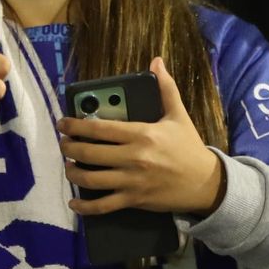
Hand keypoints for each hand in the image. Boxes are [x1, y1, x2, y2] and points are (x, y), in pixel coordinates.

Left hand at [58, 57, 224, 216]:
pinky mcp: (134, 200)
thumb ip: (165, 88)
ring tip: (68, 166)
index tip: (62, 123)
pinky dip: (86, 207)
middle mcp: (134, 158)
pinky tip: (74, 202)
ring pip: (92, 180)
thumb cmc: (188, 148)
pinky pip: (104, 206)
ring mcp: (132, 182)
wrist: (206, 183)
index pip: (100, 129)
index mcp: (142, 135)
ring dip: (73, 172)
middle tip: (63, 143)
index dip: (76, 125)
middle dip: (69, 148)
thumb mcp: (178, 116)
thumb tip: (157, 61)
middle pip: (90, 153)